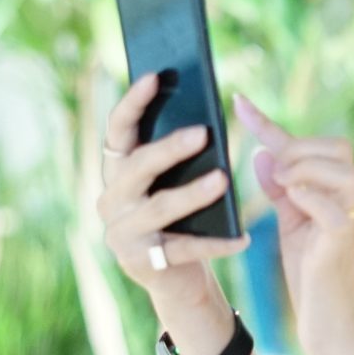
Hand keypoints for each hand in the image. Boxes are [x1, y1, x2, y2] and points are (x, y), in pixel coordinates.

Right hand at [96, 72, 249, 309]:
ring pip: (159, 208)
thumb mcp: (175, 182)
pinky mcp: (142, 263)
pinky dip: (216, 243)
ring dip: (193, 193)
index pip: (117, 130)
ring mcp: (122, 233)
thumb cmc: (181, 217)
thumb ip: (179, 152)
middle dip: (169, 148)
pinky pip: (183, 249)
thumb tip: (206, 114)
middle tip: (203, 133)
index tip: (155, 76)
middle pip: (137, 167)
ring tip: (223, 179)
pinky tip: (243, 238)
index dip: (132, 102)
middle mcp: (111, 199)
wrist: (176, 278)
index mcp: (116, 171)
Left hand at [232, 93, 353, 354]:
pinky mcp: (344, 241)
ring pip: (344, 169)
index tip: (237, 101)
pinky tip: (291, 199)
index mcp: (332, 192)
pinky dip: (310, 195)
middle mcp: (347, 200)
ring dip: (307, 170)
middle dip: (300, 150)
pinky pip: (334, 206)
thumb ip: (281, 189)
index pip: (303, 145)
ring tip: (283, 186)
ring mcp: (350, 219)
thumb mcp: (290, 224)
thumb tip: (263, 153)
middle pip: (338, 146)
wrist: (330, 325)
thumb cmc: (312, 276)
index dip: (268, 123)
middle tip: (274, 174)